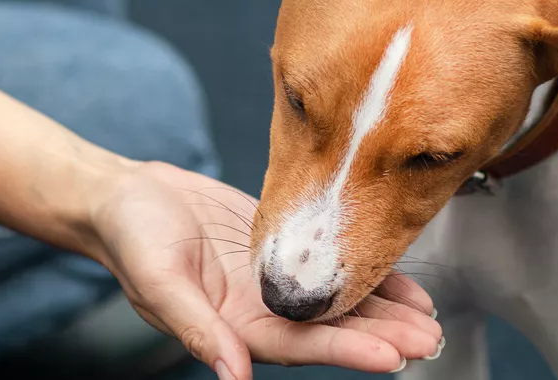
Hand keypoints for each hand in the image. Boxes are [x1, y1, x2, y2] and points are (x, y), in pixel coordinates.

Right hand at [88, 161, 441, 379]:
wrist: (127, 196)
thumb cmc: (132, 237)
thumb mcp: (159, 282)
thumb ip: (198, 329)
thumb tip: (234, 377)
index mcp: (235, 326)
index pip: (303, 344)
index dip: (349, 351)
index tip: (394, 355)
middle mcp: (262, 309)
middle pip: (332, 329)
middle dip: (383, 336)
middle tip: (430, 338)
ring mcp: (274, 280)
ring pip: (338, 300)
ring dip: (384, 310)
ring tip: (429, 316)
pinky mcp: (280, 246)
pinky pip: (330, 262)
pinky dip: (364, 271)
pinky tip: (399, 277)